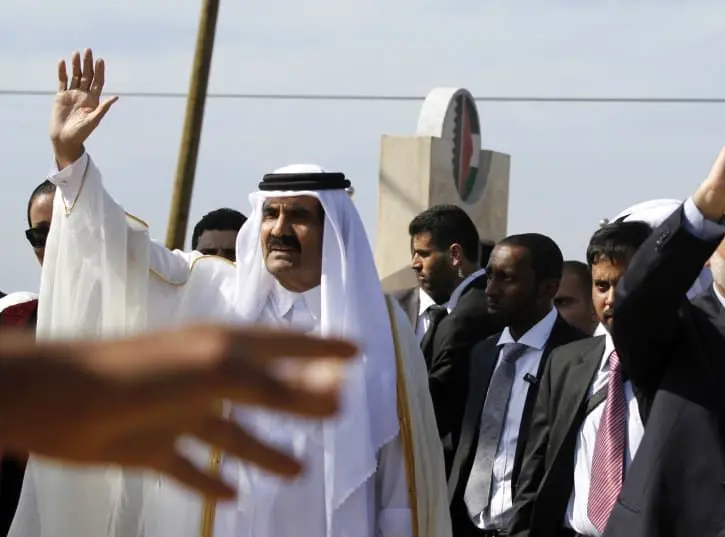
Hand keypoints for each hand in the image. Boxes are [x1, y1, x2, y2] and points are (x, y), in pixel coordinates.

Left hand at [0, 324, 356, 497]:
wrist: (64, 402)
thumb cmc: (147, 374)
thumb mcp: (222, 374)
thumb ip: (278, 387)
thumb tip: (337, 396)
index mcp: (226, 349)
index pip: (288, 345)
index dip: (323, 348)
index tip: (357, 351)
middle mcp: (209, 377)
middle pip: (267, 390)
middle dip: (300, 400)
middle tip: (336, 411)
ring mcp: (182, 412)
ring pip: (235, 434)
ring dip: (266, 451)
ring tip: (298, 471)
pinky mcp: (154, 446)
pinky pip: (192, 467)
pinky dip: (212, 480)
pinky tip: (231, 496)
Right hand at [50, 49, 117, 168]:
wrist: (65, 139)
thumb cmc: (81, 132)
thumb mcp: (94, 120)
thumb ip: (104, 108)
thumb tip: (116, 97)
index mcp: (93, 101)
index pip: (98, 82)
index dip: (99, 71)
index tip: (100, 60)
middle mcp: (84, 96)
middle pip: (87, 76)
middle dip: (88, 64)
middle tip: (89, 50)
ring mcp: (72, 95)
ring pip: (75, 76)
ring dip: (76, 65)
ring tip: (77, 53)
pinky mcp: (61, 97)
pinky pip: (62, 81)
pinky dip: (62, 72)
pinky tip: (63, 62)